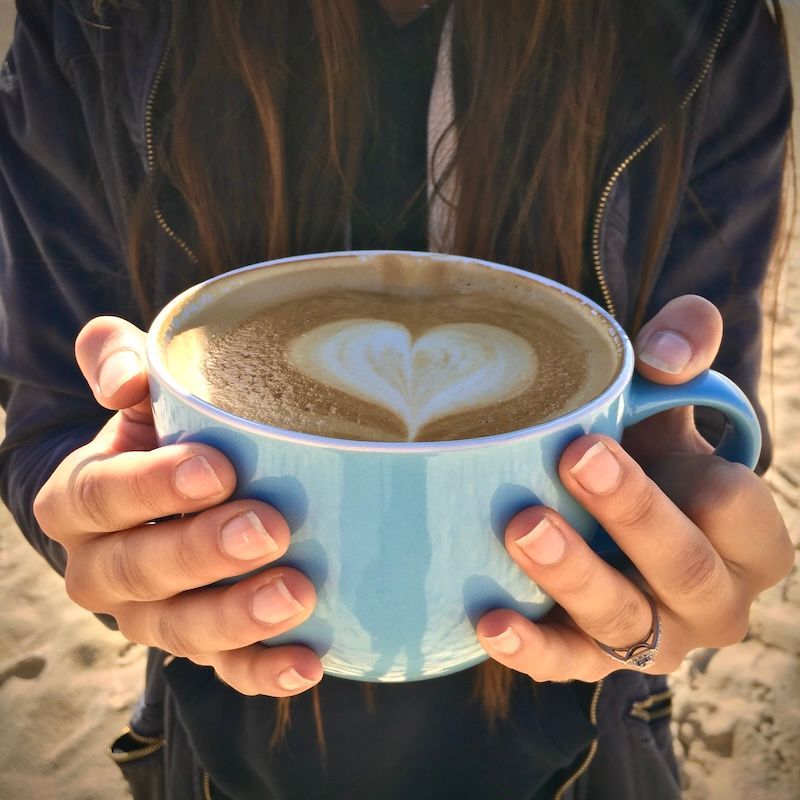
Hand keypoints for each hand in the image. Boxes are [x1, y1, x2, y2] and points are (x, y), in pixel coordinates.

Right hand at [33, 317, 321, 695]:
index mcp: (80, 501)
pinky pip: (224, 669)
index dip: (153, 486)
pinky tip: (307, 663)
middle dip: (203, 552)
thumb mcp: (135, 390)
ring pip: (179, 630)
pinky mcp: (199, 645)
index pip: (102, 495)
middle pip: (140, 569)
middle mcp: (103, 568)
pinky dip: (264, 671)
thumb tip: (125, 378)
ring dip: (237, 616)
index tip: (218, 468)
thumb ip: (118, 361)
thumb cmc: (158, 433)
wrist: (165, 498)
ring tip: (297, 594)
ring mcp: (150, 616)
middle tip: (269, 528)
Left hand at [476, 295, 793, 680]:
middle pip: (681, 566)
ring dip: (574, 575)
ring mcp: (653, 639)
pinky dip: (530, 648)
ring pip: (622, 620)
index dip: (697, 479)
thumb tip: (665, 350)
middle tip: (574, 459)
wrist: (615, 520)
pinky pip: (566, 663)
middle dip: (631, 513)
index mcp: (750, 539)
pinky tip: (490, 622)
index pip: (737, 509)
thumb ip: (686, 349)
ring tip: (522, 528)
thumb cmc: (651, 457)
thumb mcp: (674, 401)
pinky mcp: (593, 659)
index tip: (641, 440)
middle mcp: (713, 601)